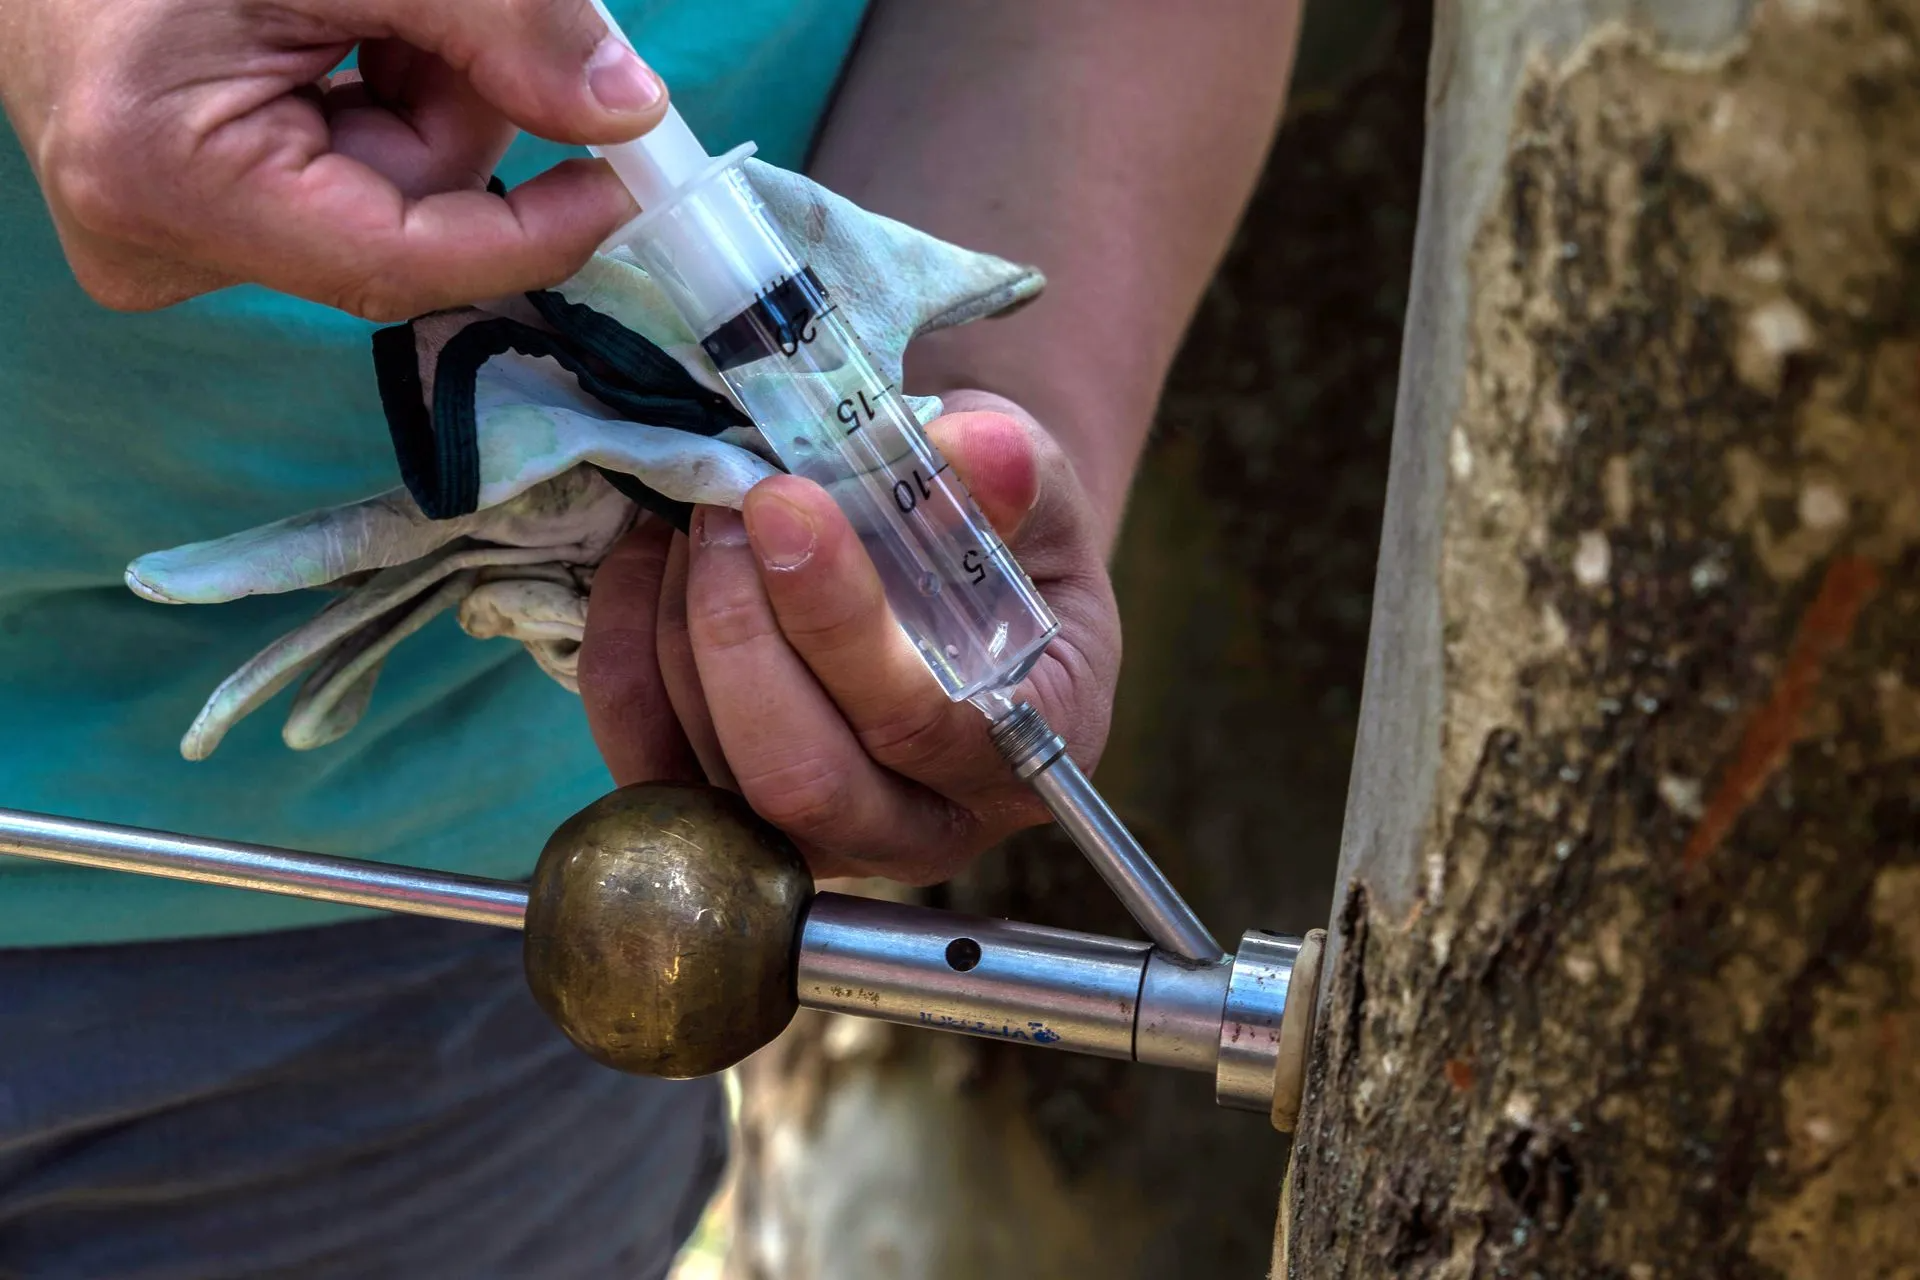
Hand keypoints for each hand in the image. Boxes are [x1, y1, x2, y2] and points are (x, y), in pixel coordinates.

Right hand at [0, 0, 664, 318]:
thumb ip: (500, 23)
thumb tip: (628, 112)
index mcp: (168, 179)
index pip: (402, 261)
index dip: (533, 232)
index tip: (626, 185)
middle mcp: (156, 242)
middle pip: (403, 221)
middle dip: (457, 111)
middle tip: (432, 10)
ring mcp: (165, 238)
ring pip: (383, 198)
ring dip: (418, 94)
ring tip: (362, 5)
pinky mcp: (185, 218)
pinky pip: (338, 180)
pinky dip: (373, 101)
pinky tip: (332, 32)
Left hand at [578, 393, 1122, 883]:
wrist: (961, 573)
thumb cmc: (1008, 541)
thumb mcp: (1036, 496)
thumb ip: (1011, 477)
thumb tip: (983, 449)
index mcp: (1019, 760)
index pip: (923, 724)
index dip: (840, 620)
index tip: (782, 502)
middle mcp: (920, 831)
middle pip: (799, 778)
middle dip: (737, 632)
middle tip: (723, 508)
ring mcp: (815, 840)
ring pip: (711, 775)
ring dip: (679, 623)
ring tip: (698, 511)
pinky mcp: (725, 825)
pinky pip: (644, 757)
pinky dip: (623, 651)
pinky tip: (649, 562)